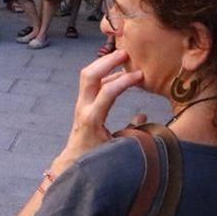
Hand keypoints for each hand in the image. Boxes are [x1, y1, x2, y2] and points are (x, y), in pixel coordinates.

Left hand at [51, 50, 144, 176]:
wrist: (74, 161)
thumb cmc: (95, 157)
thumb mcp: (116, 148)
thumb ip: (131, 132)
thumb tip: (142, 115)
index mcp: (92, 118)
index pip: (106, 92)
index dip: (124, 81)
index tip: (140, 76)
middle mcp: (83, 107)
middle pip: (89, 75)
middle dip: (107, 61)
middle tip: (126, 54)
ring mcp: (81, 103)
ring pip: (88, 75)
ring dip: (104, 63)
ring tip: (123, 56)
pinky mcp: (84, 103)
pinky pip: (92, 83)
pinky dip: (106, 74)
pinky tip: (121, 73)